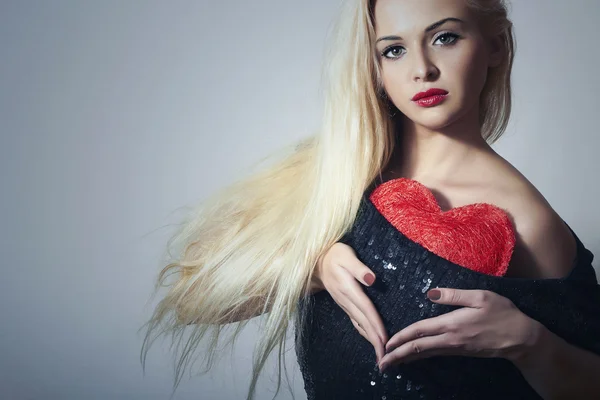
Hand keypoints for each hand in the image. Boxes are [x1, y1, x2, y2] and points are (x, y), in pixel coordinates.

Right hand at [315, 242, 388, 363]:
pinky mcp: (344, 304)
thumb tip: (372, 279)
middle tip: (385, 358)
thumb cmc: (335, 255)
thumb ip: (359, 268)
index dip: (376, 325)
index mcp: (349, 289)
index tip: (385, 341)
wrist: (317, 260)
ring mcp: (344, 304)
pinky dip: (365, 332)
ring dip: (370, 340)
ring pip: (359, 324)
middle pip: (363, 322)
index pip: (366, 310)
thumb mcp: (346, 256)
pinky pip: (356, 321)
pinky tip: (371, 339)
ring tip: (380, 355)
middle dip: (375, 341)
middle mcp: (346, 300)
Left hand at [379, 288, 542, 372]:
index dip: (401, 338)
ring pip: (425, 354)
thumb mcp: (480, 297)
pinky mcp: (461, 351)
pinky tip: (413, 357)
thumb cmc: (503, 313)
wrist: (522, 339)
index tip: (386, 344)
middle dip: (397, 356)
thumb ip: (453, 295)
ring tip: (391, 363)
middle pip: (418, 349)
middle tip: (381, 364)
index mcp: (452, 325)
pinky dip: (420, 356)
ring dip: (406, 358)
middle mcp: (451, 339)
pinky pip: (435, 354)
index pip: (420, 332)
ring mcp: (456, 348)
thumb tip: (429, 294)